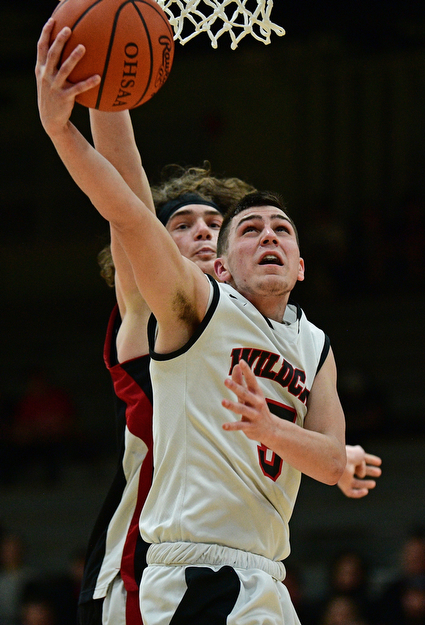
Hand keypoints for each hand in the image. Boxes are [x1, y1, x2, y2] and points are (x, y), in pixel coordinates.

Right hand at [35, 19, 99, 136]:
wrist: (51, 120)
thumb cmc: (53, 96)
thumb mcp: (48, 80)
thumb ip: (52, 66)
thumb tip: (66, 50)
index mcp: (41, 69)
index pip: (41, 47)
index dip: (46, 33)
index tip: (53, 21)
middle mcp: (46, 76)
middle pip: (52, 55)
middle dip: (59, 41)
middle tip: (68, 29)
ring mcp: (54, 87)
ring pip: (64, 70)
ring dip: (73, 58)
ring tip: (83, 47)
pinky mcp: (64, 98)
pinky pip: (78, 89)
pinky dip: (88, 83)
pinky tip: (98, 78)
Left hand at [222, 359, 275, 443]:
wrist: (272, 430)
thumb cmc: (257, 407)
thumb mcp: (250, 394)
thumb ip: (241, 381)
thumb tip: (236, 365)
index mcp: (257, 393)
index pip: (252, 380)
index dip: (247, 371)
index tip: (241, 361)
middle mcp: (257, 403)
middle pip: (245, 394)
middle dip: (236, 387)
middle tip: (226, 380)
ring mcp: (254, 415)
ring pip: (242, 410)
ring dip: (233, 406)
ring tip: (223, 402)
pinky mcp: (251, 427)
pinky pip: (240, 426)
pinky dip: (232, 426)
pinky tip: (224, 426)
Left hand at [337, 444, 381, 497]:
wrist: (337, 462)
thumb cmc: (348, 455)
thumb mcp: (359, 454)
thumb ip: (363, 462)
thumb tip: (361, 474)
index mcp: (347, 454)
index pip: (359, 457)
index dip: (370, 459)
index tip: (379, 462)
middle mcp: (343, 465)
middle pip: (357, 469)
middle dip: (368, 470)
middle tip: (379, 472)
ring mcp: (341, 475)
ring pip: (353, 482)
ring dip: (363, 484)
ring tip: (373, 484)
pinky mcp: (341, 485)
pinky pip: (349, 492)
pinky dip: (358, 493)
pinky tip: (365, 491)